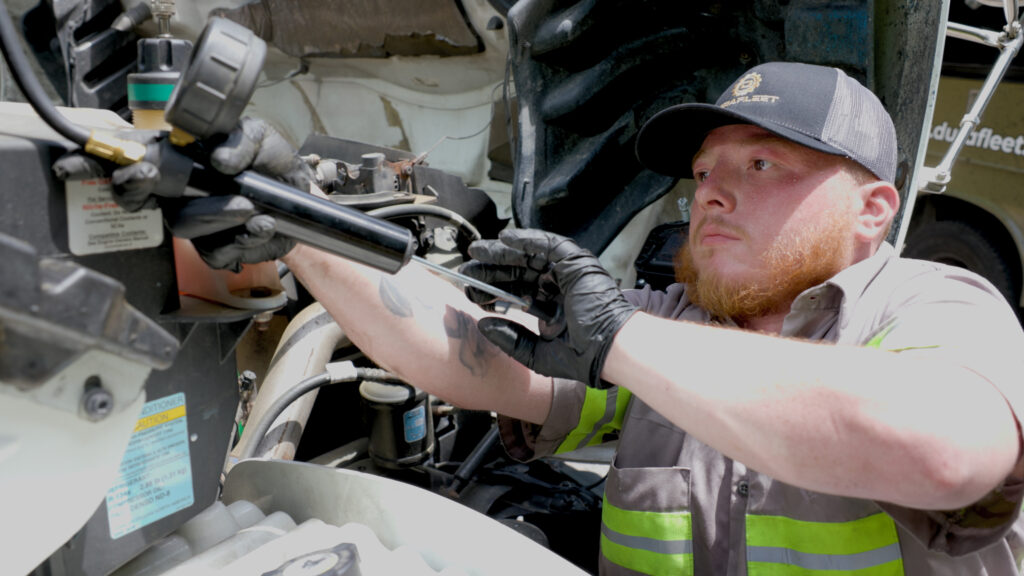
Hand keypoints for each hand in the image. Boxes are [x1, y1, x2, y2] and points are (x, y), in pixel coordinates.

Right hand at [52, 117, 315, 271]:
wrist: (300, 191)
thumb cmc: (270, 161)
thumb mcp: (257, 135)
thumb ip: (237, 140)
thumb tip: (219, 160)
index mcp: (176, 160)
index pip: (128, 160)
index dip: (105, 164)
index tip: (117, 166)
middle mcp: (176, 193)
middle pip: (135, 199)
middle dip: (138, 189)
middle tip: (158, 178)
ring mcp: (194, 223)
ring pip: (182, 225)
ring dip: (215, 214)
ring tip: (247, 205)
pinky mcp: (218, 248)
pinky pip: (216, 251)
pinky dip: (242, 237)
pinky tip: (262, 224)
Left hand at [460, 229, 636, 387]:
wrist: (610, 351)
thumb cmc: (583, 356)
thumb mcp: (537, 353)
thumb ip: (511, 339)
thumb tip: (483, 324)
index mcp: (549, 306)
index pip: (514, 290)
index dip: (491, 288)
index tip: (470, 290)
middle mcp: (556, 286)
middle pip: (517, 271)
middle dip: (491, 269)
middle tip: (466, 269)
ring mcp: (566, 272)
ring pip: (528, 256)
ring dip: (502, 252)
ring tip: (478, 252)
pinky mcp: (576, 262)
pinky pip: (549, 244)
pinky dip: (527, 240)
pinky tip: (505, 240)